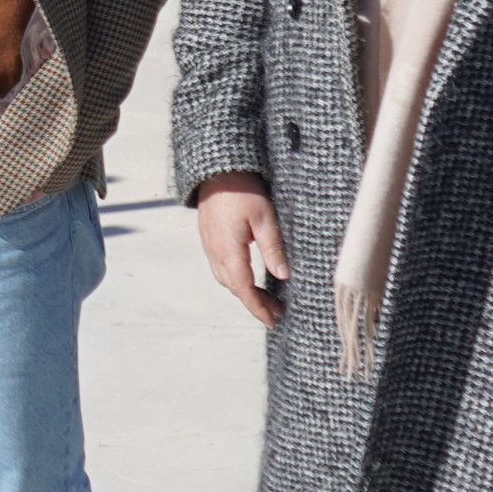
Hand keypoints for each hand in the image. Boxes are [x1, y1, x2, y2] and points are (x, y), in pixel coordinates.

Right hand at [193, 175, 288, 327]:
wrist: (217, 170)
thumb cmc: (243, 190)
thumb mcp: (265, 218)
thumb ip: (273, 249)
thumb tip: (283, 276)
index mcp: (229, 251)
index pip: (244, 289)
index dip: (258, 308)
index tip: (272, 321)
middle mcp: (215, 252)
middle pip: (234, 287)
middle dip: (254, 302)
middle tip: (277, 310)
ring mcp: (209, 245)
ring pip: (225, 278)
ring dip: (245, 291)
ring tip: (266, 296)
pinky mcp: (209, 237)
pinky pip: (221, 266)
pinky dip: (236, 278)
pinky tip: (249, 275)